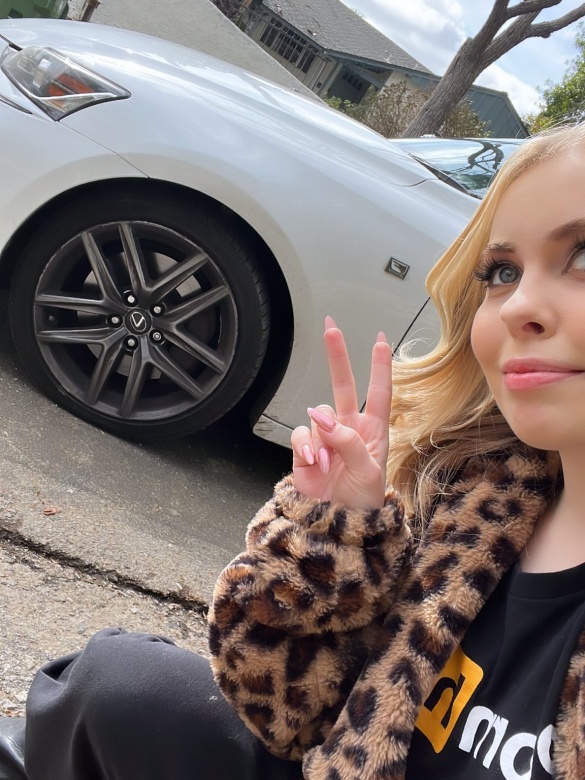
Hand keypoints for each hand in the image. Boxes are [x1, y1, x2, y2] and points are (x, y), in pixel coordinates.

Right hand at [291, 316, 391, 509]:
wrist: (338, 527)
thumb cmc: (362, 502)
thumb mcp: (367, 471)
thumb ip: (348, 441)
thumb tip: (321, 417)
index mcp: (374, 432)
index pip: (379, 393)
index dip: (380, 367)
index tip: (382, 340)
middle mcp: (349, 429)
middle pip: (343, 385)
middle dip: (337, 356)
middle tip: (330, 326)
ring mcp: (326, 438)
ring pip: (317, 415)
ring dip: (321, 438)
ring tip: (326, 464)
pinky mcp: (305, 450)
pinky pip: (300, 435)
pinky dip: (305, 448)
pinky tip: (313, 464)